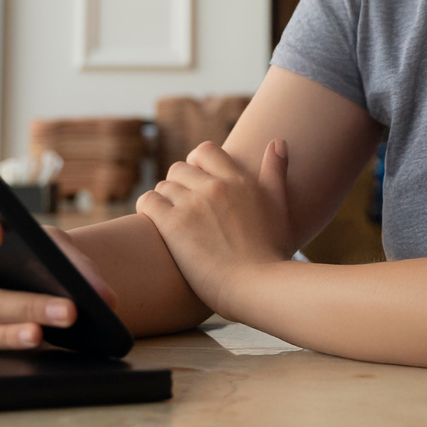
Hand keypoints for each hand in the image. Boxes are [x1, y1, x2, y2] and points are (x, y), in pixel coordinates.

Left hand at [134, 139, 293, 313]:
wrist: (258, 286)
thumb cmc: (271, 253)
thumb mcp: (279, 206)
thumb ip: (275, 172)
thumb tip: (278, 141)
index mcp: (239, 180)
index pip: (205, 150)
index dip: (195, 163)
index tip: (196, 180)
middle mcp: (216, 186)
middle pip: (180, 168)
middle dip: (178, 185)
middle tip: (182, 207)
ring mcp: (194, 204)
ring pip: (163, 186)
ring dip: (164, 201)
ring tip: (171, 221)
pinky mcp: (174, 224)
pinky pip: (148, 201)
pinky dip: (147, 208)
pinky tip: (154, 223)